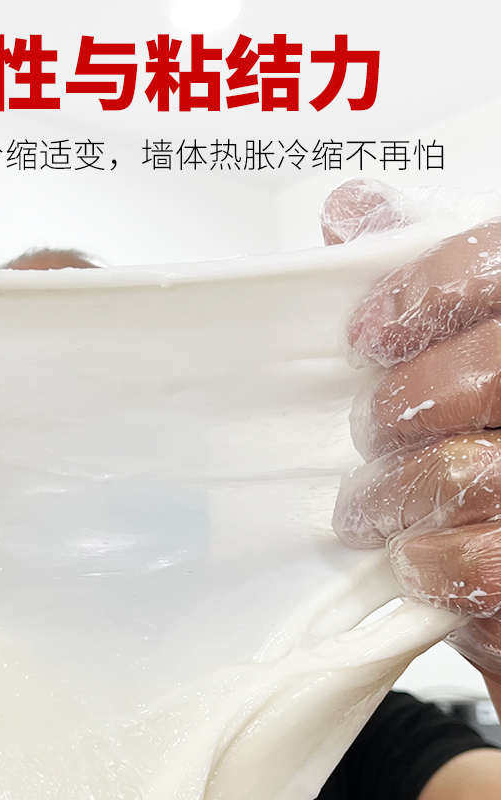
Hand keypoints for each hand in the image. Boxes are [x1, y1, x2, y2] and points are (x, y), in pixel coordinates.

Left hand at [325, 179, 500, 714]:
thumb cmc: (488, 406)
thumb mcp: (465, 321)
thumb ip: (414, 260)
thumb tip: (351, 212)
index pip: (496, 263)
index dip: (426, 291)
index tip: (367, 333)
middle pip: (486, 372)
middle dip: (402, 405)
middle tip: (368, 429)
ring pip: (473, 470)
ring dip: (397, 490)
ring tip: (365, 506)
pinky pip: (489, 561)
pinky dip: (437, 561)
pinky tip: (413, 554)